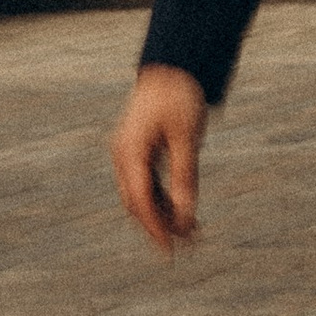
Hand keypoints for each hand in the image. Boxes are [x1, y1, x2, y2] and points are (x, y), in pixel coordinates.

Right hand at [111, 64, 207, 252]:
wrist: (171, 65)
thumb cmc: (180, 97)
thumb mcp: (187, 139)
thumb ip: (185, 178)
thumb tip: (187, 216)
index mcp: (130, 152)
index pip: (140, 201)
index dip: (155, 228)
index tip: (171, 250)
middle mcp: (123, 155)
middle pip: (137, 203)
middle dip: (160, 225)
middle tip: (189, 244)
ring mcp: (127, 153)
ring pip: (141, 195)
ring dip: (162, 214)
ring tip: (191, 231)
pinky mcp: (137, 150)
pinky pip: (145, 182)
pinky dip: (162, 198)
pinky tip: (182, 210)